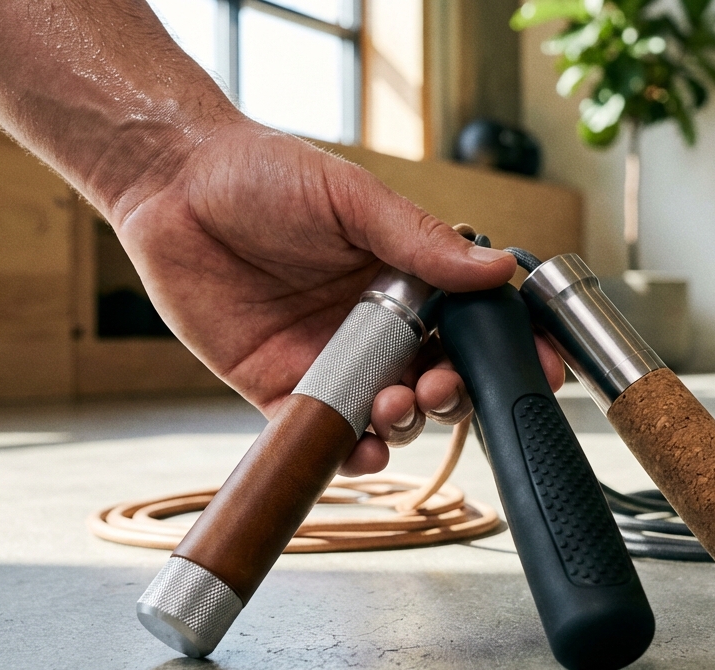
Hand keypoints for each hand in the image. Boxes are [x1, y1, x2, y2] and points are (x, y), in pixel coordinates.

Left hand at [114, 119, 565, 474]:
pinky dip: (350, 451)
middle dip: (452, 396)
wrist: (171, 187)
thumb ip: (420, 240)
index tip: (543, 369)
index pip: (472, 324)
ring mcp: (332, 361)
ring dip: (405, 423)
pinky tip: (362, 448)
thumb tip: (498, 267)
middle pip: (438, 381)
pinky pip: (325, 434)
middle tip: (437, 388)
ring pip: (388, 415)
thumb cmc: (262, 174)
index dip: (507, 352)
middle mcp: (376, 327)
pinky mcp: (281, 388)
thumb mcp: (352, 198)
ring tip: (393, 405)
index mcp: (405, 279)